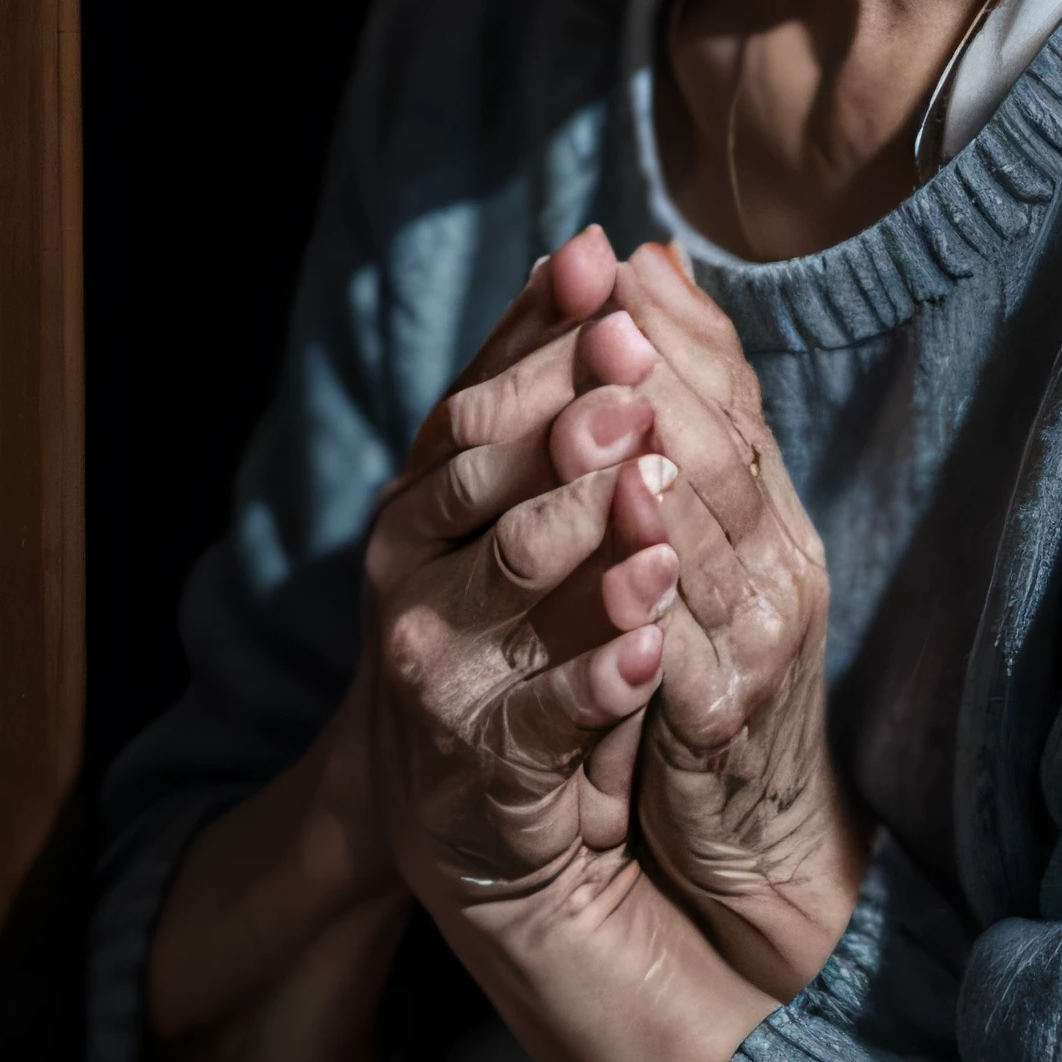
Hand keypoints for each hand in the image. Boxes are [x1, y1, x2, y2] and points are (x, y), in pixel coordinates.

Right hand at [359, 229, 680, 923]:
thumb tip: (601, 248)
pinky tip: (650, 648)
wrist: (462, 813)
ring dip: (587, 537)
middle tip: (633, 389)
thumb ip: (549, 381)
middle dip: (564, 427)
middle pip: (484, 477)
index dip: (542, 342)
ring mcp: (436, 662)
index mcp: (423, 495)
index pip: (475, 400)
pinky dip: (597, 677)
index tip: (607, 287)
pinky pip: (545, 711)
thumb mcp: (519, 498)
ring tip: (652, 503)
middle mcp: (409, 565)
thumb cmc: (507, 626)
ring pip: (513, 580)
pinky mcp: (480, 757)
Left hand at [554, 242, 869, 999]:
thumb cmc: (705, 668)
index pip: (734, 391)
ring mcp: (762, 636)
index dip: (677, 326)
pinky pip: (692, 642)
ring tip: (612, 403)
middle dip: (662, 375)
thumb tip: (644, 270)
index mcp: (769, 506)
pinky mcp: (727, 718)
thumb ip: (678, 424)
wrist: (749, 838)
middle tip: (607, 313)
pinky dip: (656, 589)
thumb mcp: (694, 542)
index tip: (616, 261)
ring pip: (715, 531)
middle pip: (728, 444)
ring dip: (664, 463)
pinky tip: (621, 548)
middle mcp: (781, 556)